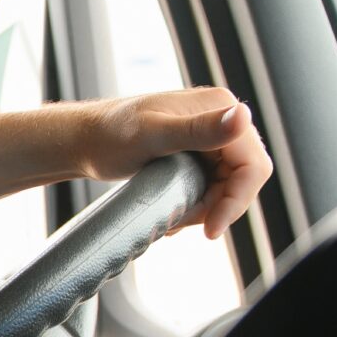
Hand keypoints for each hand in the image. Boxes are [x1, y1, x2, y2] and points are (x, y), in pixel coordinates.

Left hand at [70, 87, 272, 239]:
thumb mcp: (153, 136)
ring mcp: (210, 136)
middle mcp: (220, 118)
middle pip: (244, 178)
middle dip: (218, 206)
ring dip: (205, 208)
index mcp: (219, 107)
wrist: (84, 140)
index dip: (237, 200)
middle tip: (182, 223)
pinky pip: (212, 185)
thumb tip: (243, 115)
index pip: (252, 164)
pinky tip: (173, 212)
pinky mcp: (198, 153)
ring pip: (228, 185)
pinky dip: (197, 204)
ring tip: (172, 220)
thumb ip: (199, 129)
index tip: (211, 229)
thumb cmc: (110, 135)